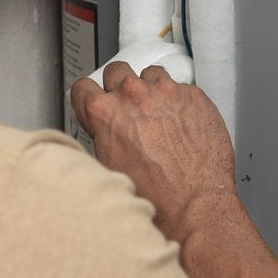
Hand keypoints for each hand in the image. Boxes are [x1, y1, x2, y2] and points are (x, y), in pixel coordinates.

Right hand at [72, 62, 237, 238]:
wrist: (194, 206)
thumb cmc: (154, 197)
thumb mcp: (107, 168)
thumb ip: (102, 137)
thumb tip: (103, 132)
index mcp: (104, 113)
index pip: (83, 87)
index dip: (89, 97)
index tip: (95, 100)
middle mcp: (133, 96)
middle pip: (117, 71)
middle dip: (120, 87)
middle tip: (129, 107)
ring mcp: (166, 92)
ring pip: (151, 75)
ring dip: (152, 90)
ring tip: (159, 115)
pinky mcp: (194, 96)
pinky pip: (182, 89)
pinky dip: (180, 102)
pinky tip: (182, 124)